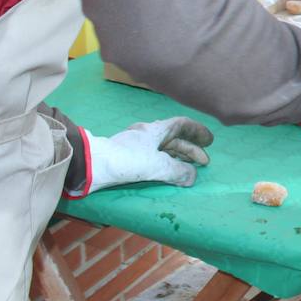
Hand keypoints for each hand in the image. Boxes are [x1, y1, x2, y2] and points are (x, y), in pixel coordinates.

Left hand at [87, 117, 213, 191]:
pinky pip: (153, 158)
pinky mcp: (127, 158)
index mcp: (154, 130)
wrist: (90, 166)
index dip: (198, 131)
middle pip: (174, 138)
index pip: (181, 125)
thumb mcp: (156, 165)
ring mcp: (136, 146)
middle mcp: (146, 135)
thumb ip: (177, 171)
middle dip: (191, 150)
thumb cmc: (125, 160)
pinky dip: (165, 164)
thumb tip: (192, 176)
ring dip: (178, 158)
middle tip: (204, 162)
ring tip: (189, 169)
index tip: (210, 141)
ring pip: (163, 149)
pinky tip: (168, 174)